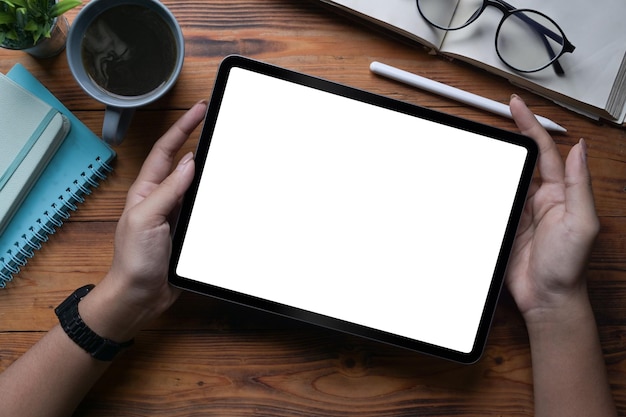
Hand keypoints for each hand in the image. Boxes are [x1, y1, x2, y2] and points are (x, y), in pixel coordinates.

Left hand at [79, 101, 206, 340]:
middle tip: (217, 121)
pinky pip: (205, 206)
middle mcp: (163, 198)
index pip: (166, 150)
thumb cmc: (134, 259)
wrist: (140, 295)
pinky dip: (216, 194)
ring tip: (226, 149)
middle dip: (197, 139)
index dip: (182, 127)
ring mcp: (177, 213)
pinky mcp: (189, 230)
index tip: (200, 110)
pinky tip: (227, 189)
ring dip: (209, 166)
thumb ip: (168, 189)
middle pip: (183, 161)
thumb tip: (189, 162)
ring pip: (196, 183)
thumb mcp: (146, 218)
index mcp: (147, 190)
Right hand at [505, 95, 599, 320]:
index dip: (531, 126)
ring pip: (507, 176)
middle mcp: (541, 199)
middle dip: (513, 133)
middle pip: (524, 158)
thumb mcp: (582, 222)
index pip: (545, 151)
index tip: (517, 107)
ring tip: (485, 139)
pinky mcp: (505, 226)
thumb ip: (579, 185)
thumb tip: (580, 149)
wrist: (547, 297)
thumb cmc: (568, 265)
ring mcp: (521, 212)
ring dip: (497, 158)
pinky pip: (493, 200)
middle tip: (500, 113)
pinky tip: (476, 177)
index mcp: (561, 193)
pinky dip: (484, 187)